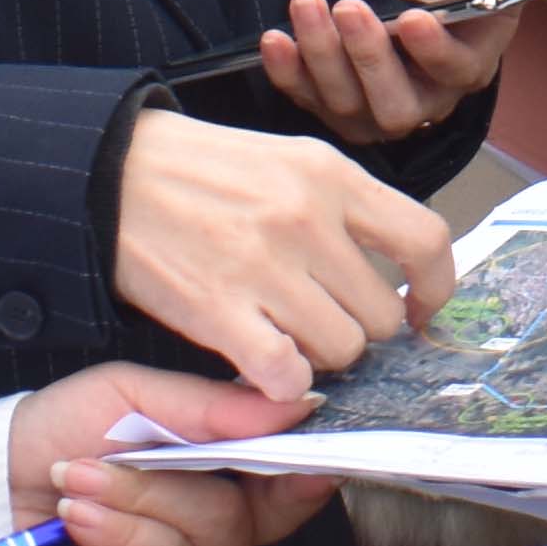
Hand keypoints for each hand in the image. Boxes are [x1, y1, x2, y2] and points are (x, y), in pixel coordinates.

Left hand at [12, 363, 334, 545]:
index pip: (287, 484)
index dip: (307, 468)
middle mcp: (212, 534)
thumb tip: (294, 404)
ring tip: (80, 480)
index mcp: (220, 478)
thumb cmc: (53, 438)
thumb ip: (211, 405)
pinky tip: (80, 519)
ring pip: (213, 535)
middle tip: (127, 449)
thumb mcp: (131, 397)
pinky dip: (123, 535)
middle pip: (256, 508)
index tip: (315, 447)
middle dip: (187, 471)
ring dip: (139, 498)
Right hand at [109, 113, 456, 406]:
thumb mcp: (288, 161)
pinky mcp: (220, 310)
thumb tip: (396, 273)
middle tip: (329, 326)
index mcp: (332, 176)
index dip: (435, 288)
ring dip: (321, 360)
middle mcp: (308, 220)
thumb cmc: (202, 170)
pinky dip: (282, 384)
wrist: (110, 170)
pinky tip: (265, 366)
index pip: (426, 240)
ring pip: (340, 351)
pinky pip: (285, 376)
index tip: (419, 309)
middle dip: (361, 332)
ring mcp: (266, 267)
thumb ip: (345, 209)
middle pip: (380, 315)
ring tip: (291, 340)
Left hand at [256, 0, 546, 145]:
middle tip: (348, 7)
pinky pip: (307, 97)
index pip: (452, 73)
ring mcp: (374, 109)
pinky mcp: (333, 102)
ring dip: (322, 56)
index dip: (431, 50)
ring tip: (306, 5)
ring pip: (347, 102)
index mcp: (466, 73)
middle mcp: (422, 103)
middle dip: (365, 56)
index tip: (412, 15)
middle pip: (394, 102)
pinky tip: (275, 39)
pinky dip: (287, 72)